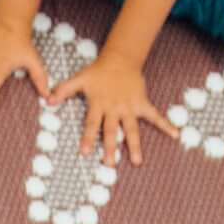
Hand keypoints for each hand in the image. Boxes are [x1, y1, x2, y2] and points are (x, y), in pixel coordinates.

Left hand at [52, 55, 177, 168]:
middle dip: (109, 147)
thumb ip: (64, 90)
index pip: (91, 123)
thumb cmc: (98, 72)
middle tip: (109, 164)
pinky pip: (155, 116)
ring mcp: (129, 107)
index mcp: (99, 104)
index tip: (84, 152)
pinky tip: (176, 135)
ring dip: (134, 145)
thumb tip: (47, 100)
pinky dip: (166, 125)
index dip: (87, 137)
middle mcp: (114, 108)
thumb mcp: (79, 78)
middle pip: (111, 130)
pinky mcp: (142, 104)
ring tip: (137, 161)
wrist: (120, 59)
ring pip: (131, 129)